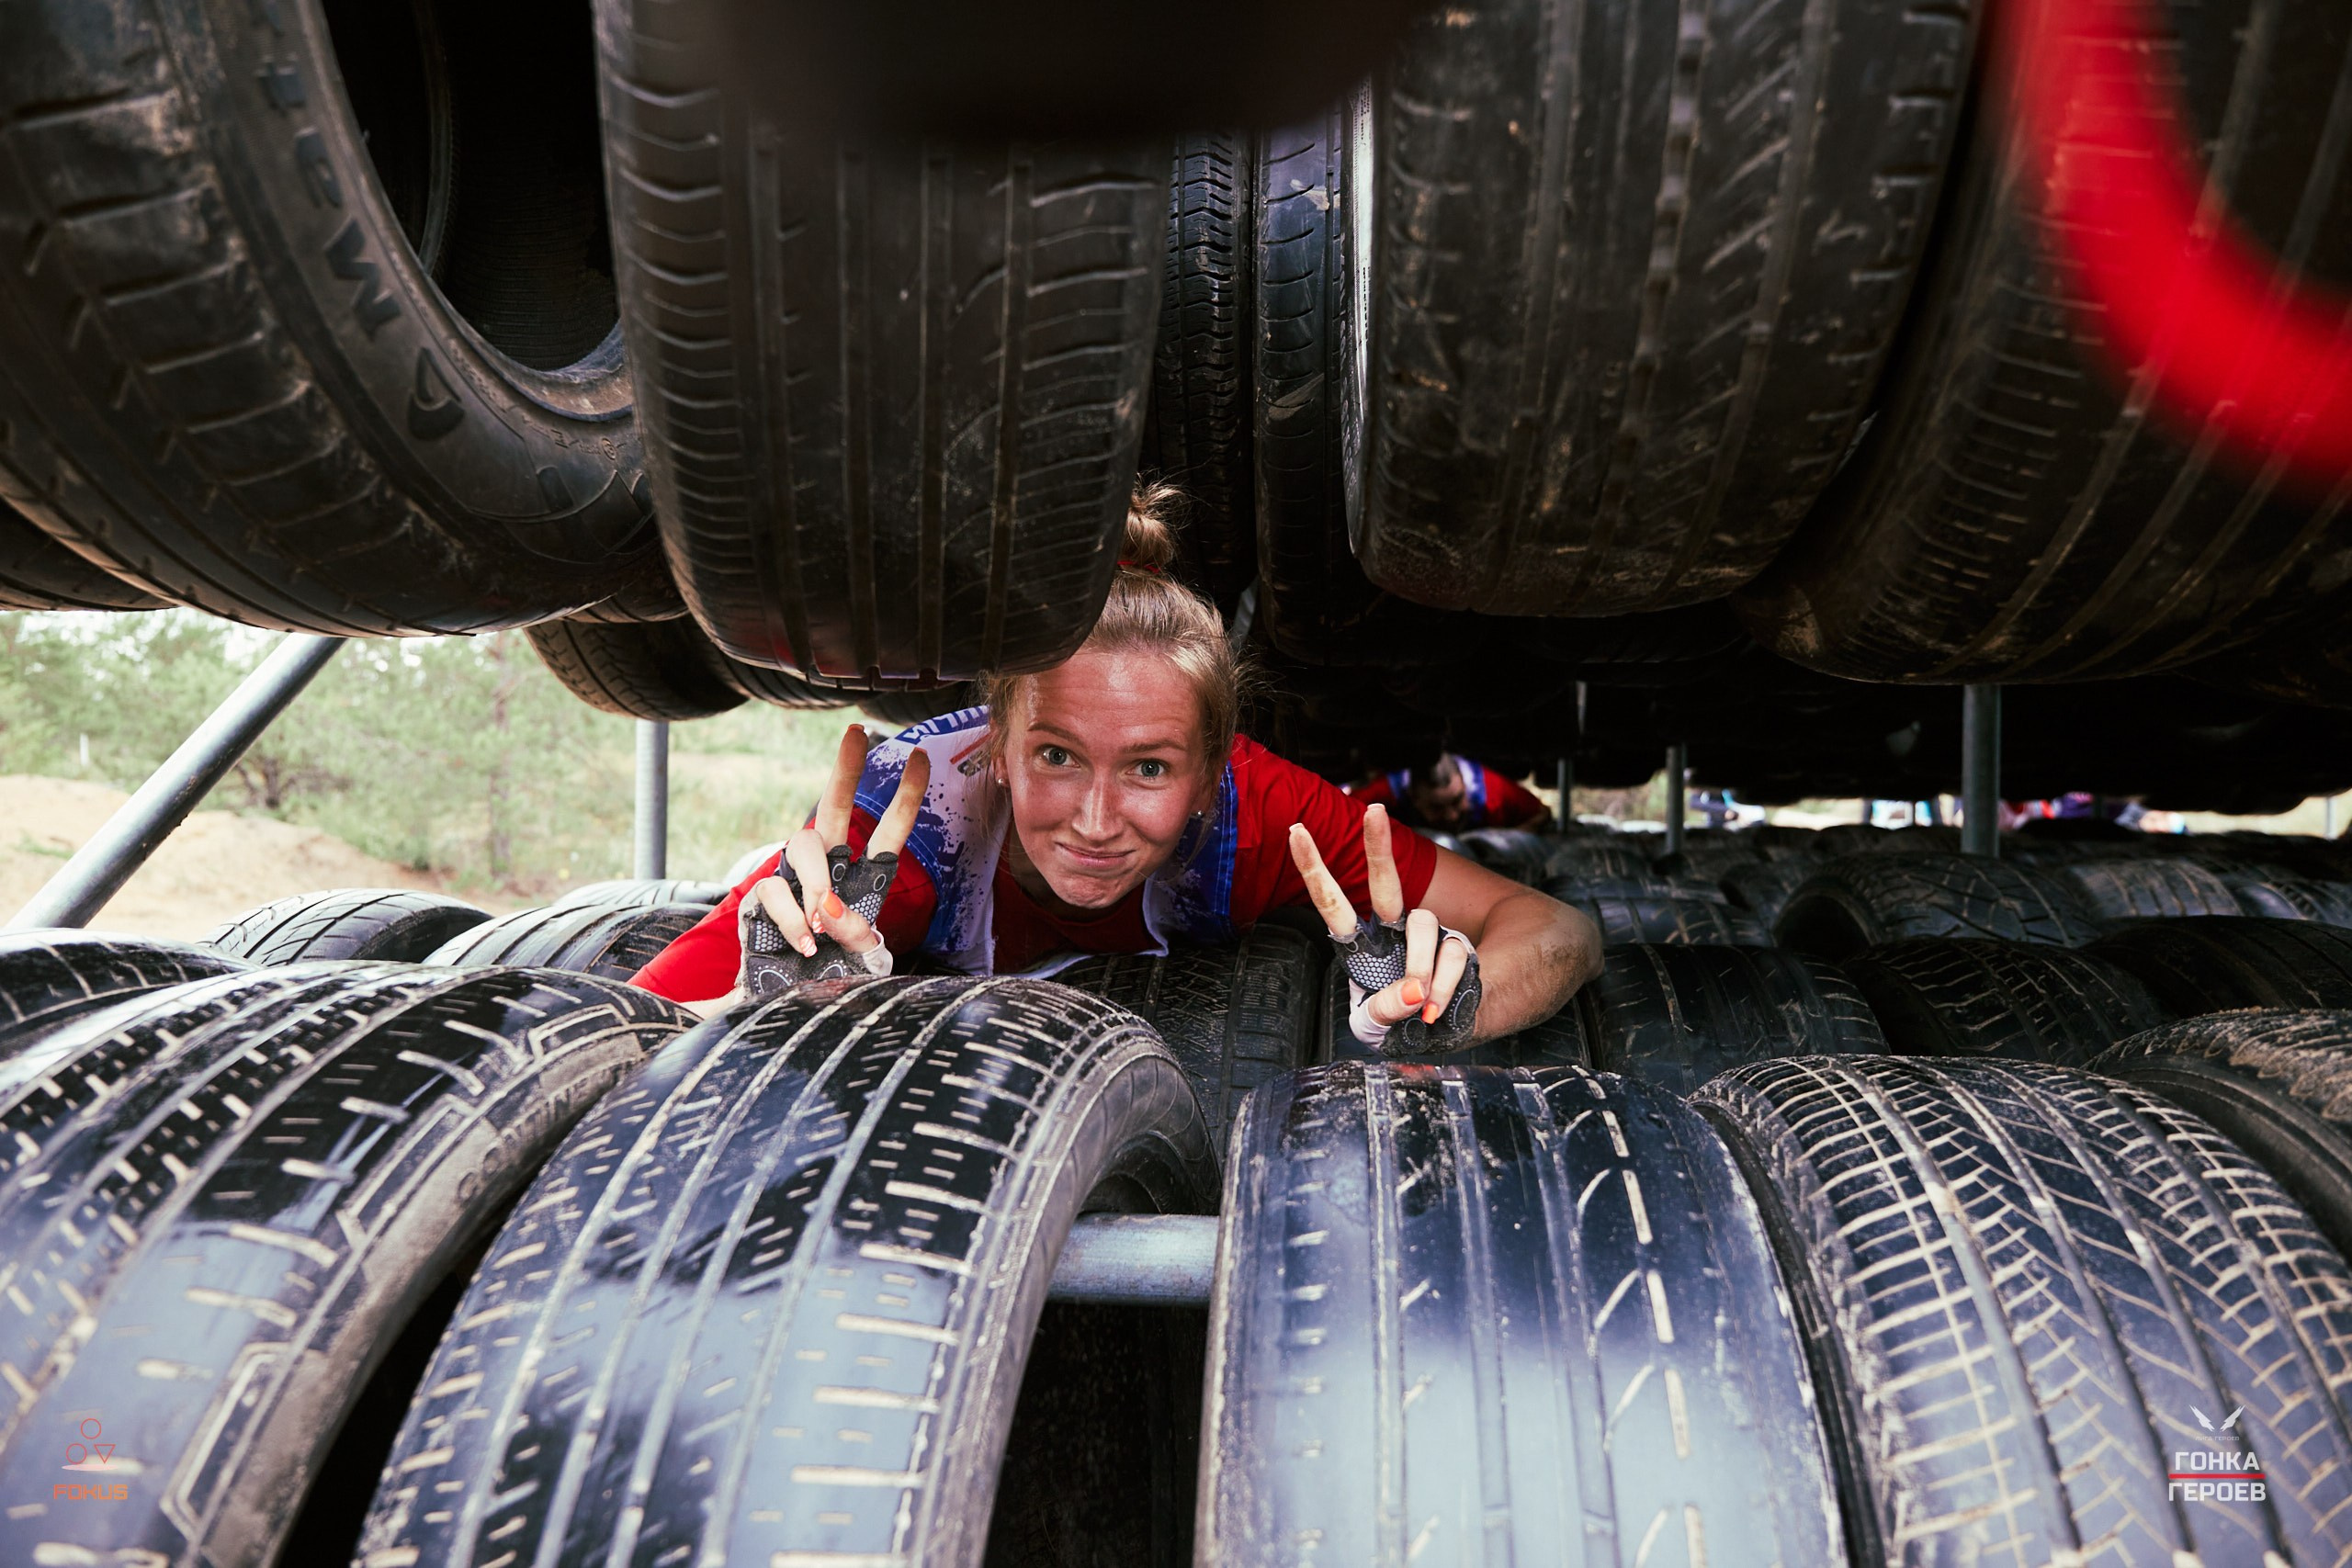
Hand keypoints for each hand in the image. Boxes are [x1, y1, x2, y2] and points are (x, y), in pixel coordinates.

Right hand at [739, 724, 928, 988]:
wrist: (785, 1006)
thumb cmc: (831, 978)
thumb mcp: (859, 959)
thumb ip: (857, 935)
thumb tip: (829, 908)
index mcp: (862, 880)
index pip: (887, 831)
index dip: (905, 796)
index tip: (921, 756)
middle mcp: (828, 870)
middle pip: (832, 808)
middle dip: (846, 770)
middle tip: (857, 735)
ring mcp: (792, 879)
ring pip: (802, 845)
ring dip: (815, 881)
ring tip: (822, 924)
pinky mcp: (761, 898)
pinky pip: (774, 889)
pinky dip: (792, 917)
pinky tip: (804, 943)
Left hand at [1288, 803, 1481, 1053]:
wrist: (1437, 1037)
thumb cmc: (1398, 1026)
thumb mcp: (1377, 1027)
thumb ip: (1385, 1010)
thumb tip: (1414, 991)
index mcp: (1361, 948)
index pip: (1333, 904)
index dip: (1314, 869)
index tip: (1296, 832)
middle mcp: (1393, 933)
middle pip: (1385, 884)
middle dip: (1377, 846)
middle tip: (1374, 810)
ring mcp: (1427, 937)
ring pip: (1425, 925)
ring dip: (1422, 966)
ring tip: (1420, 1005)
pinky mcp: (1456, 946)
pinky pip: (1455, 953)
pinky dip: (1446, 987)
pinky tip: (1438, 1009)